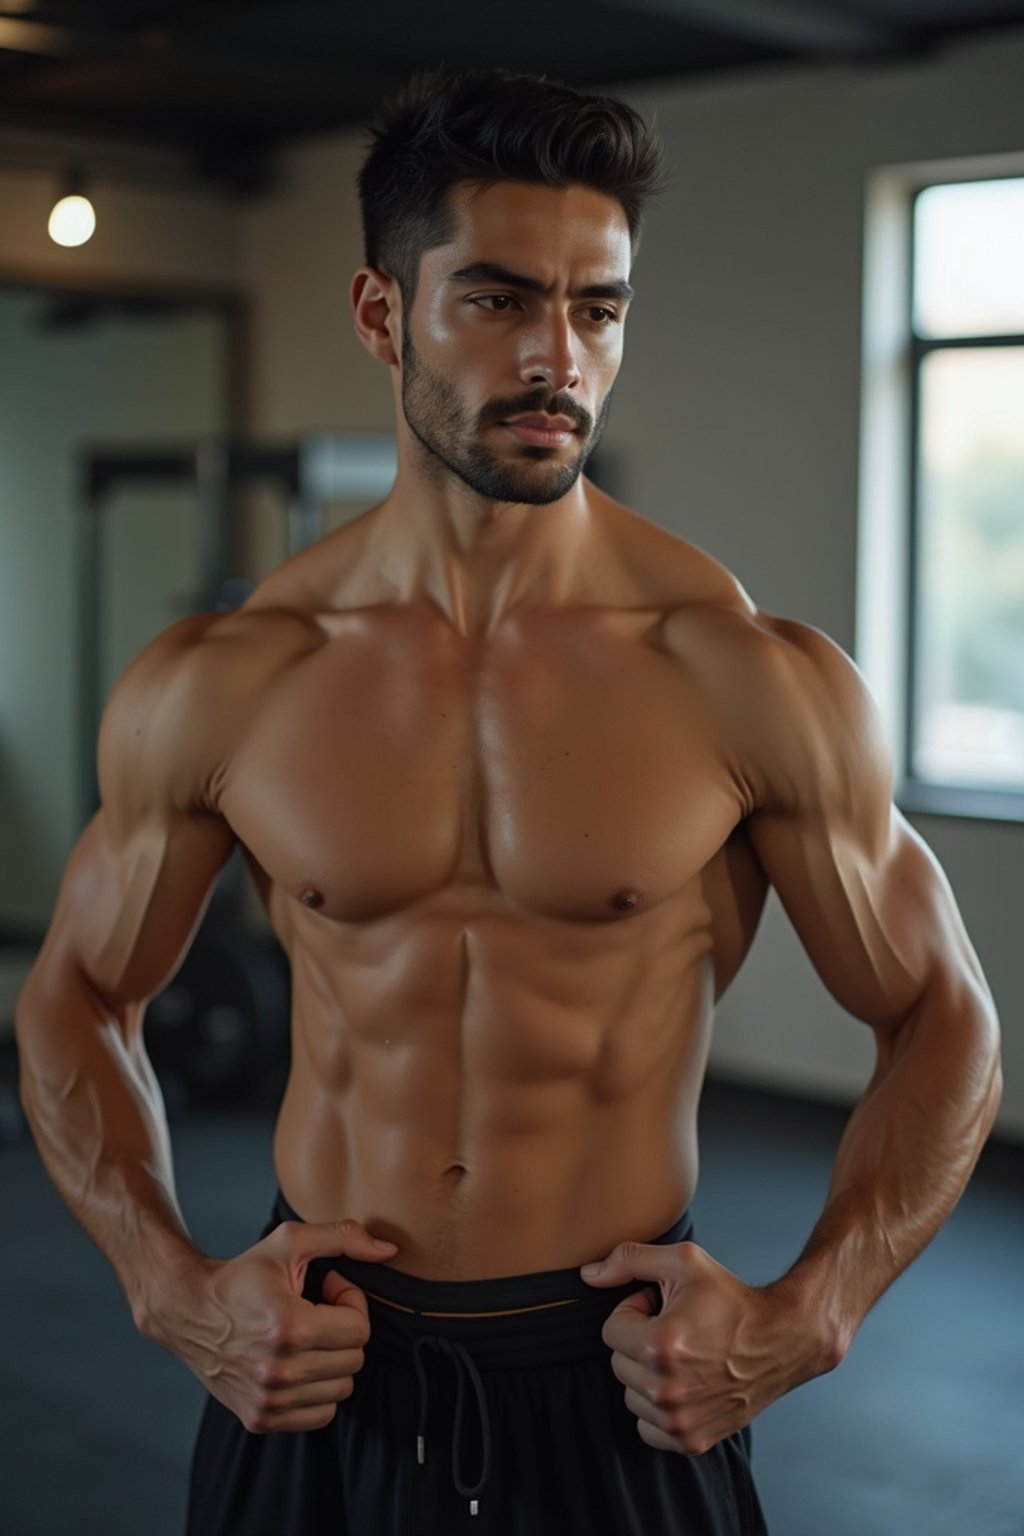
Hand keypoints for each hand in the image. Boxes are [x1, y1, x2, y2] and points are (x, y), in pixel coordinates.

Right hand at [146, 1218, 398, 1432]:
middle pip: (354, 1361)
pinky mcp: (260, 1419)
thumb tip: (388, 1251)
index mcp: (290, 1328)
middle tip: (317, 1311)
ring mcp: (269, 1400)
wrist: (189, 1310)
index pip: (360, 1330)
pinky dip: (317, 1391)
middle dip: (344, 1331)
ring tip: (306, 1336)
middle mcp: (280, 1371)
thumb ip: (343, 1237)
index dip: (350, 1302)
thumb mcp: (290, 1242)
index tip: (329, 1289)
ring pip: (341, 1390)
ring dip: (332, 1361)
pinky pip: (320, 1415)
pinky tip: (298, 1363)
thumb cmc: (242, 1275)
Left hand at [580, 1239, 820, 1455]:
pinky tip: (685, 1384)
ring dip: (648, 1374)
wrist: (780, 1340)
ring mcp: (679, 1420)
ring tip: (684, 1356)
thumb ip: (629, 1260)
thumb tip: (588, 1275)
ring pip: (631, 1395)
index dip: (636, 1311)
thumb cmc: (732, 1299)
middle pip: (618, 1363)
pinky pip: (646, 1426)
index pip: (610, 1330)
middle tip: (677, 1329)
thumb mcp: (683, 1261)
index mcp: (660, 1345)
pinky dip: (658, 1408)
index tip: (663, 1307)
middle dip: (640, 1342)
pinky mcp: (691, 1441)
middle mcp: (667, 1389)